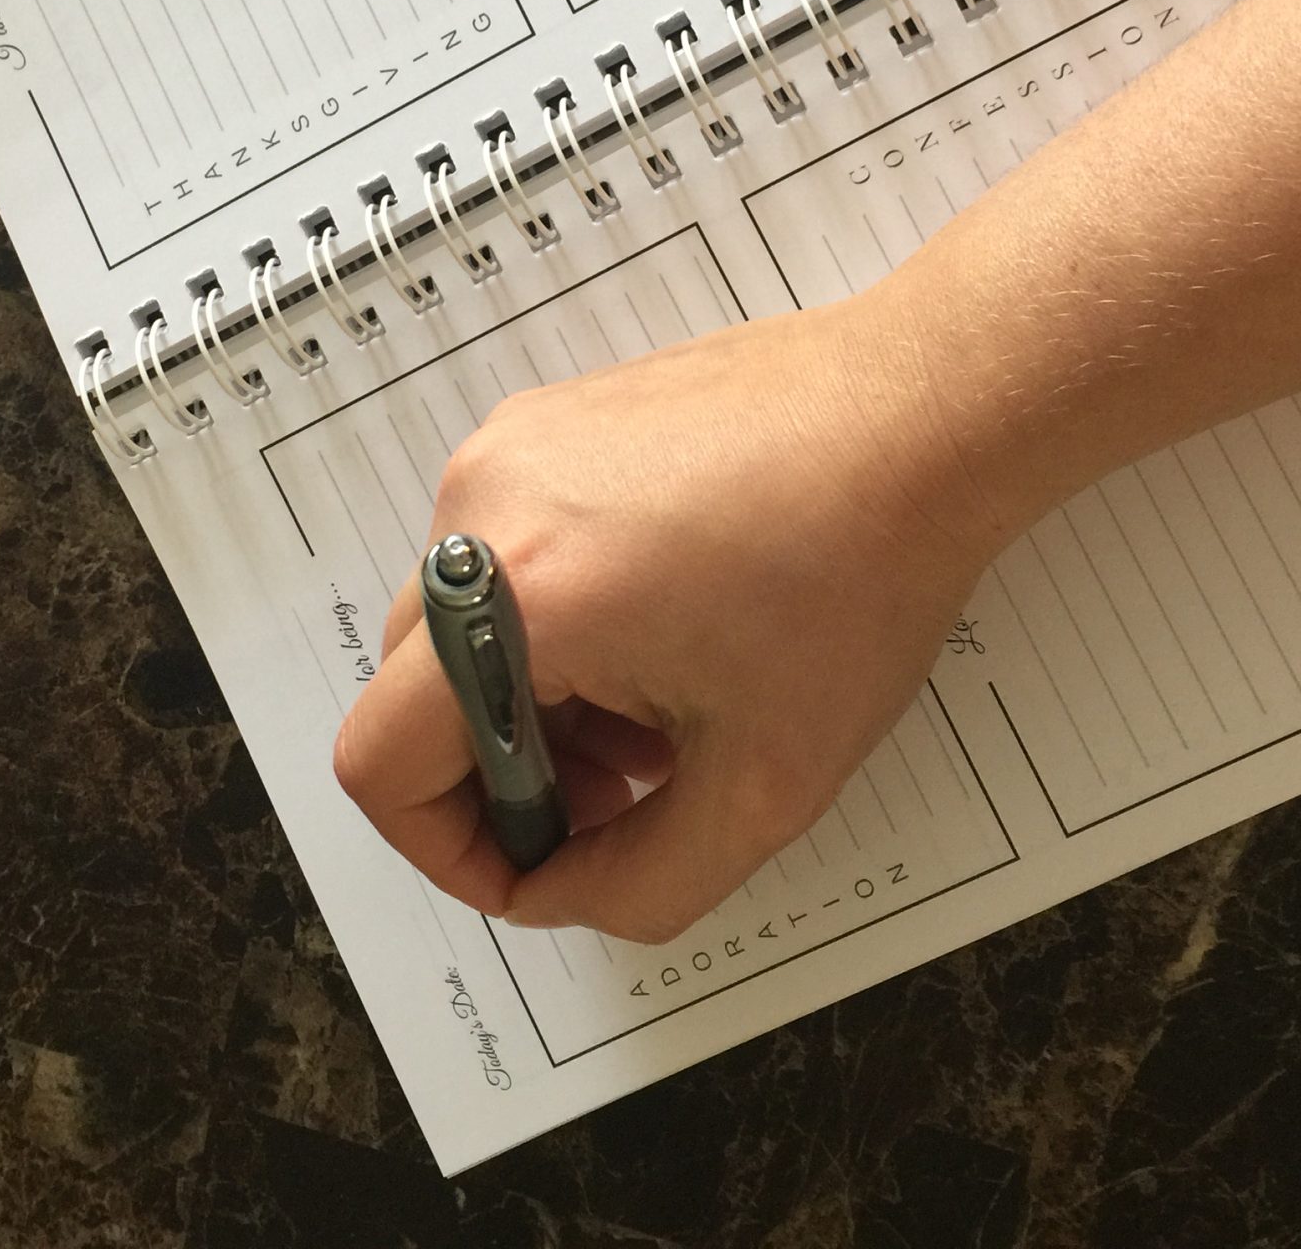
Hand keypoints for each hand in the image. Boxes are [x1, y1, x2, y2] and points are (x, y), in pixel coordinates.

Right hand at [331, 279, 1018, 944]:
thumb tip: (552, 887)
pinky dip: (559, 615)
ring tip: (666, 704)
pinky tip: (670, 623)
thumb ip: (635, 885)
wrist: (919, 414)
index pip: (381, 758)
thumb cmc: (860, 572)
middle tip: (626, 792)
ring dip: (541, 693)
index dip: (447, 847)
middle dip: (512, 773)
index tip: (536, 863)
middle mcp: (486, 504)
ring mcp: (514, 446)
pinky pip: (507, 548)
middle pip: (421, 689)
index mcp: (520, 594)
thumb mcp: (762, 783)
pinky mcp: (550, 419)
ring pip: (466, 620)